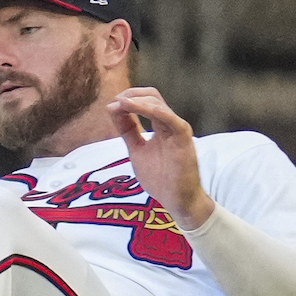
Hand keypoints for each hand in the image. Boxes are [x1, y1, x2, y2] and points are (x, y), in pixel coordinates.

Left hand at [107, 87, 214, 230]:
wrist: (176, 200)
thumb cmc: (161, 179)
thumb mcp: (137, 150)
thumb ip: (127, 131)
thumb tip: (113, 109)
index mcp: (160, 126)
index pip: (146, 102)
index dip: (127, 99)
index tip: (110, 106)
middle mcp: (170, 125)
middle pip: (153, 97)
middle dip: (131, 95)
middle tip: (115, 102)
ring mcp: (177, 130)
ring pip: (159, 104)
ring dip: (137, 101)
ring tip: (121, 103)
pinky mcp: (184, 139)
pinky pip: (170, 118)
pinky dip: (152, 110)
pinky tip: (134, 107)